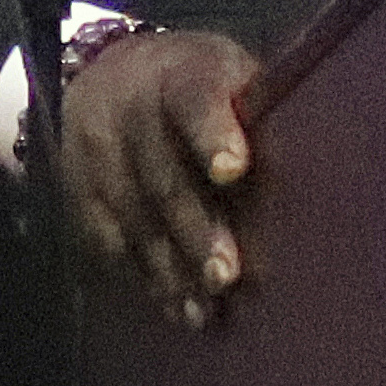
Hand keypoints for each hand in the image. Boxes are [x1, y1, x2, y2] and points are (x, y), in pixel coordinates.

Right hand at [54, 27, 258, 324]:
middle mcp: (132, 110)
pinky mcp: (79, 189)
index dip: (213, 133)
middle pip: (164, 175)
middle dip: (197, 230)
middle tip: (227, 276)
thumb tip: (306, 197)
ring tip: (205, 311)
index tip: (232, 169)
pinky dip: (145, 278)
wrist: (111, 73)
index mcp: (184, 75)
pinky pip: (109, 239)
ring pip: (136, 217)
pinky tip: (174, 306)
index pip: (195, 99)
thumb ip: (259, 126)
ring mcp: (99, 151)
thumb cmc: (202, 87)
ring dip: (173, 270)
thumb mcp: (233, 80)